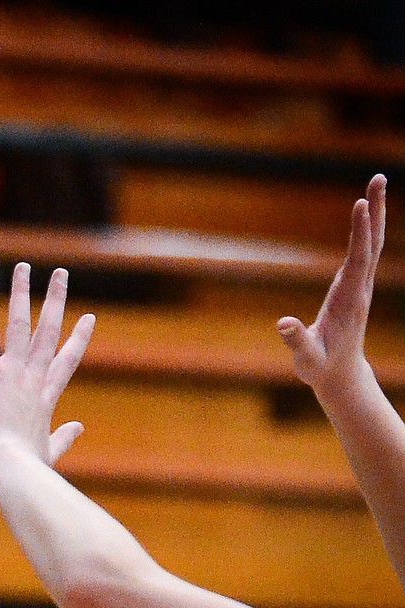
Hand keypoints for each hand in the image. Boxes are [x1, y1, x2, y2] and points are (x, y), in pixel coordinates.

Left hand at [0, 263, 94, 464]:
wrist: (10, 463)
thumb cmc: (25, 463)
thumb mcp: (50, 450)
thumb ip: (65, 437)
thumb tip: (79, 427)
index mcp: (46, 395)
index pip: (67, 360)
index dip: (78, 338)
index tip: (89, 318)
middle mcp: (33, 376)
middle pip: (48, 330)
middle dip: (54, 299)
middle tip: (60, 274)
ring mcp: (13, 370)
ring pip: (21, 322)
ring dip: (22, 292)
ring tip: (24, 267)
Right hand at [277, 174, 386, 397]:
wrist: (340, 375)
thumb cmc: (320, 367)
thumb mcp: (305, 358)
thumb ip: (296, 341)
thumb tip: (283, 323)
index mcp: (350, 300)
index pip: (358, 259)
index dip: (360, 232)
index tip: (360, 204)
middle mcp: (360, 288)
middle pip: (373, 243)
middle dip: (376, 211)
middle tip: (378, 177)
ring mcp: (360, 286)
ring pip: (372, 244)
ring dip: (374, 214)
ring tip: (375, 184)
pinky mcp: (354, 286)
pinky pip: (364, 251)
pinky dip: (365, 229)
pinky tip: (366, 214)